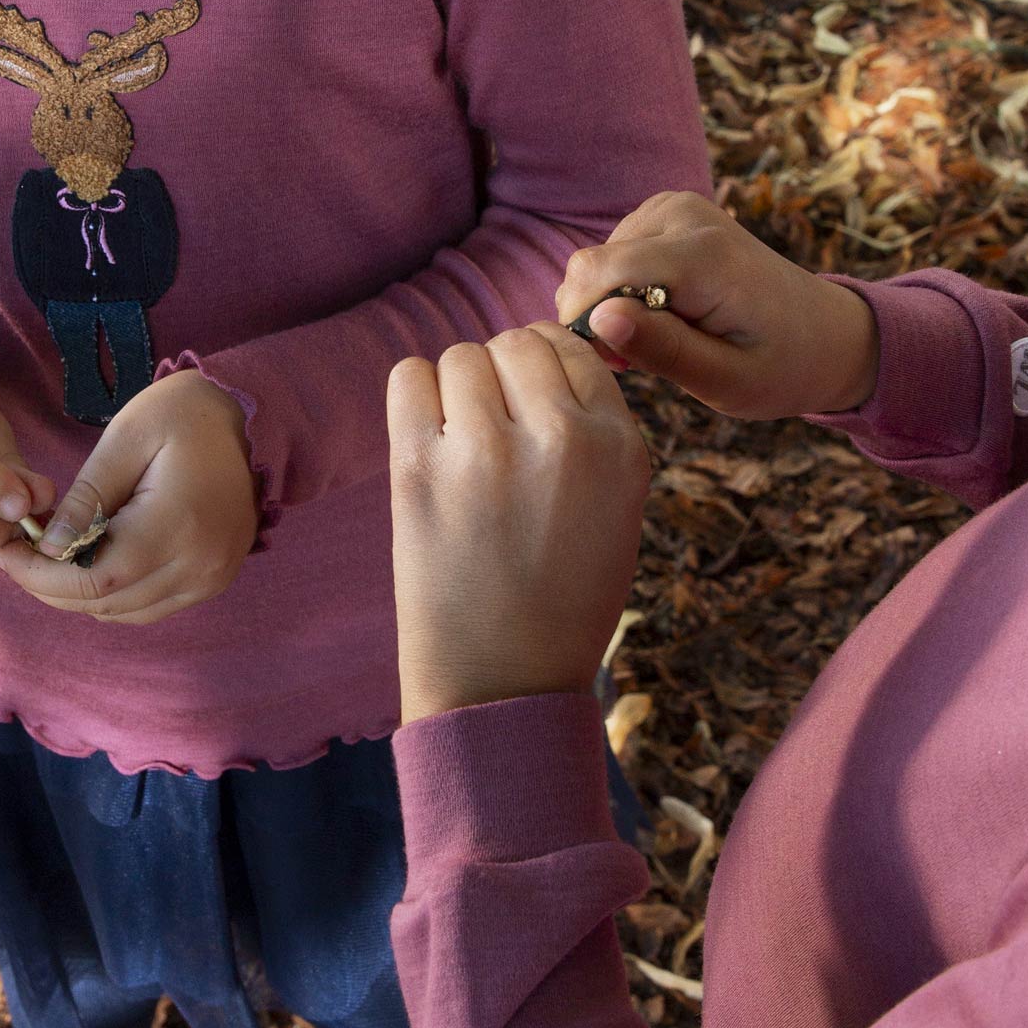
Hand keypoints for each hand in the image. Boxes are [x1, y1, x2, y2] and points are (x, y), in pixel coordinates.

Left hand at [0, 371, 258, 624]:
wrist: (252, 416)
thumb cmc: (184, 414)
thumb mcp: (126, 438)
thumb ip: (86, 497)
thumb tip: (47, 547)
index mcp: (176, 525)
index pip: (93, 579)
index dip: (39, 575)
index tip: (6, 551)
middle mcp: (198, 565)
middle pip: (105, 603)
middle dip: (49, 585)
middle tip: (17, 553)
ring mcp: (210, 578)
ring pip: (124, 613)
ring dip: (79, 593)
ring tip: (50, 555)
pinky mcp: (213, 580)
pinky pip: (150, 606)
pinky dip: (113, 594)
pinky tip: (91, 561)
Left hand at [389, 325, 651, 721]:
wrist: (502, 684)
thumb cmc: (560, 599)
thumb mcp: (617, 509)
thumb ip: (594, 429)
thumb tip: (546, 351)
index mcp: (619, 447)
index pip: (573, 349)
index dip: (544, 370)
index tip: (528, 408)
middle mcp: (560, 438)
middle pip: (515, 343)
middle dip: (501, 377)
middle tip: (491, 435)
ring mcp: (487, 451)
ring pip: (461, 356)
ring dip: (455, 391)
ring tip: (461, 448)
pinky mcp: (420, 469)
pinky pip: (408, 376)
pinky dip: (413, 396)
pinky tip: (426, 441)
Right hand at [557, 193, 878, 419]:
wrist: (825, 333)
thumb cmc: (780, 367)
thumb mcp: (725, 381)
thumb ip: (662, 350)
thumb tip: (599, 319)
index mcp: (703, 257)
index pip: (598, 273)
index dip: (587, 323)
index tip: (619, 365)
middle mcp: (686, 215)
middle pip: (592, 264)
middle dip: (598, 316)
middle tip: (638, 361)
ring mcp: (678, 205)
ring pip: (598, 258)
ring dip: (612, 304)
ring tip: (659, 339)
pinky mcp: (671, 209)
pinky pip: (617, 249)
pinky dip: (624, 285)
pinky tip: (659, 312)